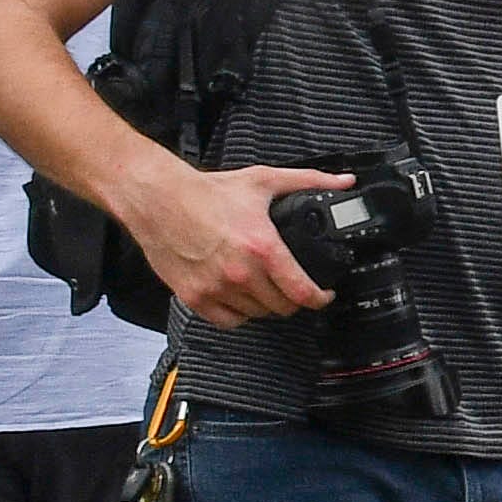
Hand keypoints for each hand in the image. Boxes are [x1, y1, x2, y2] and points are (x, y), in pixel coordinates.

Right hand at [137, 164, 343, 327]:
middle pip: (282, 307)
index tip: (324, 294)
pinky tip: (240, 297)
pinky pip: (227, 321)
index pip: (302, 292)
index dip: (320, 298)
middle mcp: (240, 272)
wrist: (157, 198)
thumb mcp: (263, 181)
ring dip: (265, 305)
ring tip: (265, 288)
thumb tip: (343, 181)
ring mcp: (215, 288)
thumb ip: (308, 181)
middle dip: (293, 299)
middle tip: (293, 287)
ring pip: (256, 314)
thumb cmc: (206, 192)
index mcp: (262, 248)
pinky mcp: (194, 296)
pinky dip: (237, 314)